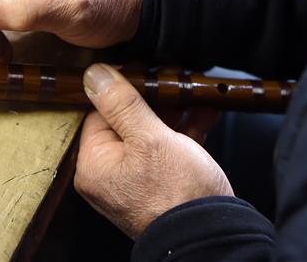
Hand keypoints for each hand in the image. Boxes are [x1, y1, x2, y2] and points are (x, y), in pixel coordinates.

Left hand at [75, 63, 233, 238]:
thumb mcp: (150, 138)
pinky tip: (205, 108)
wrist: (212, 237)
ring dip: (173, 110)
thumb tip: (94, 75)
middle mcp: (111, 174)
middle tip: (170, 75)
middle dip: (153, 97)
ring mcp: (138, 179)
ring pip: (151, 132)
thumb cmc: (178, 194)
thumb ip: (122, 104)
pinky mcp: (164, 183)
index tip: (142, 68)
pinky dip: (186, 129)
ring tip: (191, 88)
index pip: (99, 112)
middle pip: (126, 121)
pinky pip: (170, 147)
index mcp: (95, 165)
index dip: (121, 88)